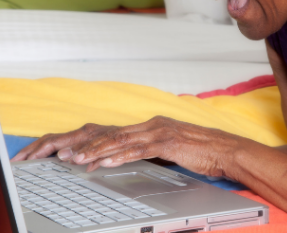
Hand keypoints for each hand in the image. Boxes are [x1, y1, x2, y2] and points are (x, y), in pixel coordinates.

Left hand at [11, 116, 245, 177]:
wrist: (228, 151)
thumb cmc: (202, 153)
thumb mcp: (171, 151)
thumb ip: (149, 151)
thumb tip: (127, 159)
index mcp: (150, 126)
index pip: (111, 133)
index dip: (86, 142)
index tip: (66, 151)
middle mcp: (151, 124)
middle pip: (109, 133)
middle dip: (82, 145)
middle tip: (59, 154)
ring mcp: (159, 131)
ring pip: (119, 140)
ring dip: (95, 151)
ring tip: (74, 160)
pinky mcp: (168, 142)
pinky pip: (138, 150)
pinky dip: (119, 156)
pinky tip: (104, 162)